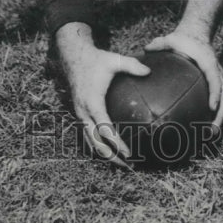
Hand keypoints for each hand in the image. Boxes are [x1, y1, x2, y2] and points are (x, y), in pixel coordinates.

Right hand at [56, 24, 150, 168]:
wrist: (74, 57)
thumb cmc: (96, 60)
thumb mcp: (114, 60)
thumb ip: (132, 65)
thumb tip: (149, 72)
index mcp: (92, 102)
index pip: (105, 129)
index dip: (117, 143)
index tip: (130, 153)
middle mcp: (84, 112)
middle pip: (96, 143)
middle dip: (112, 157)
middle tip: (130, 165)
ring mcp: (79, 115)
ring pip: (90, 143)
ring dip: (105, 155)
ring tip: (123, 163)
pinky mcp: (79, 114)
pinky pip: (88, 136)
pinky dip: (99, 146)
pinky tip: (112, 149)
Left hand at [144, 29, 222, 131]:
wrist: (196, 35)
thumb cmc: (183, 40)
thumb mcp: (171, 39)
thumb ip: (159, 44)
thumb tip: (145, 50)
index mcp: (208, 62)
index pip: (215, 79)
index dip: (215, 93)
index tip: (212, 108)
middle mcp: (216, 72)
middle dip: (221, 114)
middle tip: (212, 131)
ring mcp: (217, 79)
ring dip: (219, 118)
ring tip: (209, 135)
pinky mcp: (214, 84)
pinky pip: (217, 100)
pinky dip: (213, 114)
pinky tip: (202, 127)